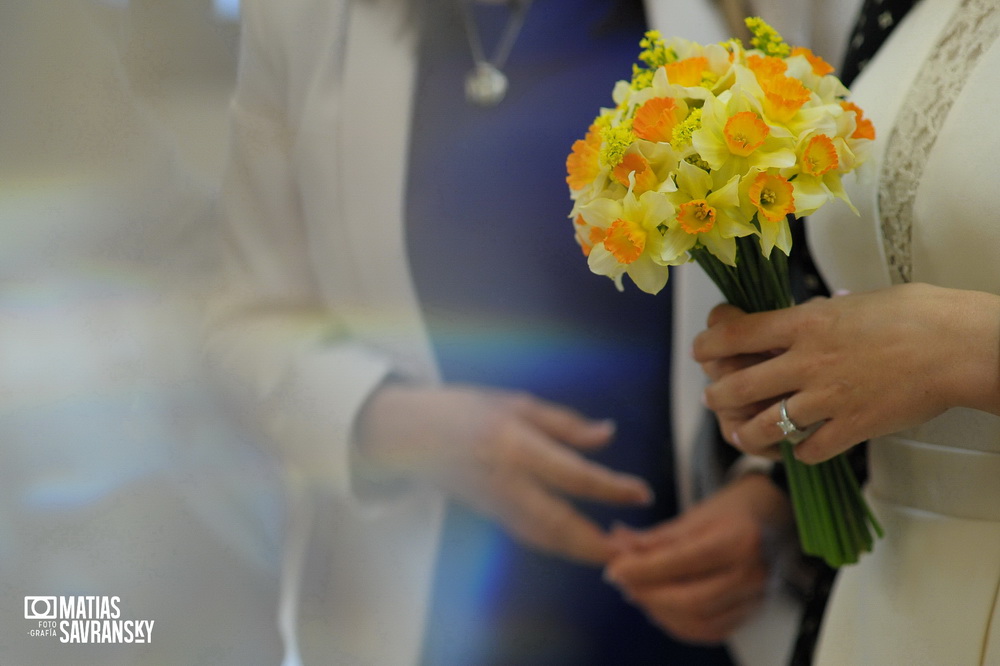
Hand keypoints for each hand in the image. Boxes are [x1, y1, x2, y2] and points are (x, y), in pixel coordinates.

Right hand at [355, 384, 653, 563]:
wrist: (408, 436)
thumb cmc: (464, 410)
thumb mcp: (516, 403)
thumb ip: (564, 424)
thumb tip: (608, 436)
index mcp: (513, 445)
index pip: (571, 474)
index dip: (610, 488)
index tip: (642, 493)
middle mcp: (505, 482)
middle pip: (557, 525)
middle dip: (597, 545)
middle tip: (635, 552)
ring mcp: (495, 504)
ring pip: (545, 539)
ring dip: (583, 552)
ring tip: (620, 553)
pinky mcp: (491, 516)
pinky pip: (533, 536)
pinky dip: (562, 546)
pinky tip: (587, 546)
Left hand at [603, 474, 791, 643]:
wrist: (772, 519)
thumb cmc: (730, 511)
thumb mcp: (694, 514)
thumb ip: (656, 537)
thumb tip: (615, 549)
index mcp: (738, 538)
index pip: (682, 562)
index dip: (643, 570)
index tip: (614, 570)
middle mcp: (752, 572)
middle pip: (690, 599)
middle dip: (648, 594)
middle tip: (622, 583)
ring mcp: (756, 597)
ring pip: (699, 620)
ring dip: (660, 612)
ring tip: (638, 593)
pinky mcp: (752, 613)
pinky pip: (711, 631)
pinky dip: (679, 625)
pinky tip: (660, 609)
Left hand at [694, 283, 999, 462]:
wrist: (958, 347)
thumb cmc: (915, 314)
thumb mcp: (852, 303)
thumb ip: (816, 316)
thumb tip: (796, 320)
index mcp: (804, 323)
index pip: (735, 335)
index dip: (708, 344)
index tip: (701, 350)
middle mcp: (806, 362)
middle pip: (737, 386)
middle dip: (716, 396)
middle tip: (713, 398)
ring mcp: (827, 399)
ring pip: (765, 426)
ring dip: (746, 433)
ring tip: (741, 434)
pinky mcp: (851, 429)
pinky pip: (808, 451)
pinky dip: (799, 452)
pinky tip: (800, 448)